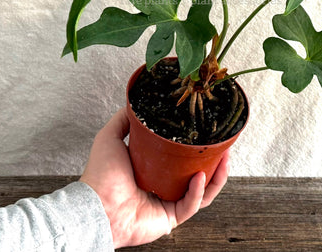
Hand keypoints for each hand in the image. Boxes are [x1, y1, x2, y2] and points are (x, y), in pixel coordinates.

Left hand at [80, 109, 229, 248]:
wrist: (97, 206)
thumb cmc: (100, 176)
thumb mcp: (110, 138)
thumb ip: (123, 120)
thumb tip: (133, 103)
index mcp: (151, 169)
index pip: (180, 157)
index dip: (195, 146)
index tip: (207, 132)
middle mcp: (162, 186)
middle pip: (197, 174)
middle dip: (214, 161)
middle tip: (225, 146)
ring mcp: (167, 203)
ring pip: (201, 191)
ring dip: (215, 177)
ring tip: (223, 160)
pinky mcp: (170, 218)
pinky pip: (191, 205)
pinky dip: (198, 191)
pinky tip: (200, 176)